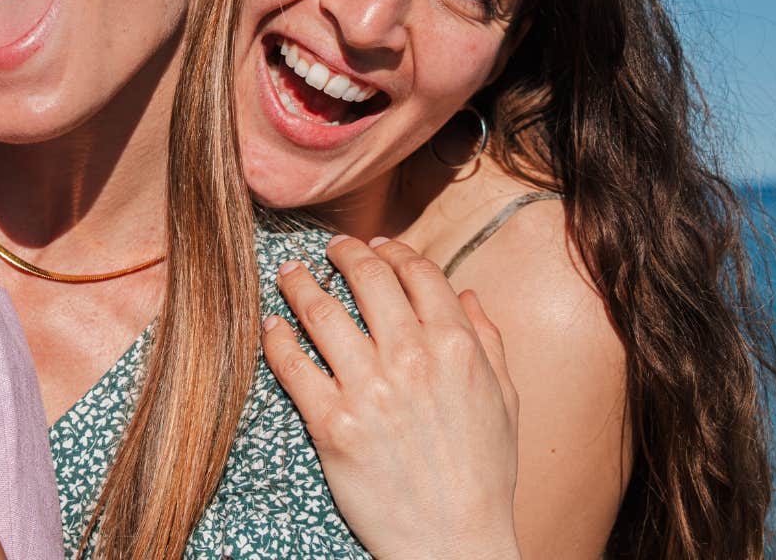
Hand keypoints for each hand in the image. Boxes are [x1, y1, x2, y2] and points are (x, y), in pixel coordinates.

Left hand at [264, 236, 520, 559]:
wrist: (454, 541)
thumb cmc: (484, 474)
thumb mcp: (504, 402)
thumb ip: (488, 342)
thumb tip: (469, 294)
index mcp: (457, 348)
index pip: (419, 274)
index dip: (394, 251)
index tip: (375, 246)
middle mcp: (412, 359)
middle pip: (366, 278)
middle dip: (343, 254)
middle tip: (327, 249)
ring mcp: (369, 390)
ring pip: (320, 311)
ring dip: (299, 283)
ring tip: (288, 274)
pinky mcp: (332, 424)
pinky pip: (292, 365)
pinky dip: (276, 338)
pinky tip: (271, 327)